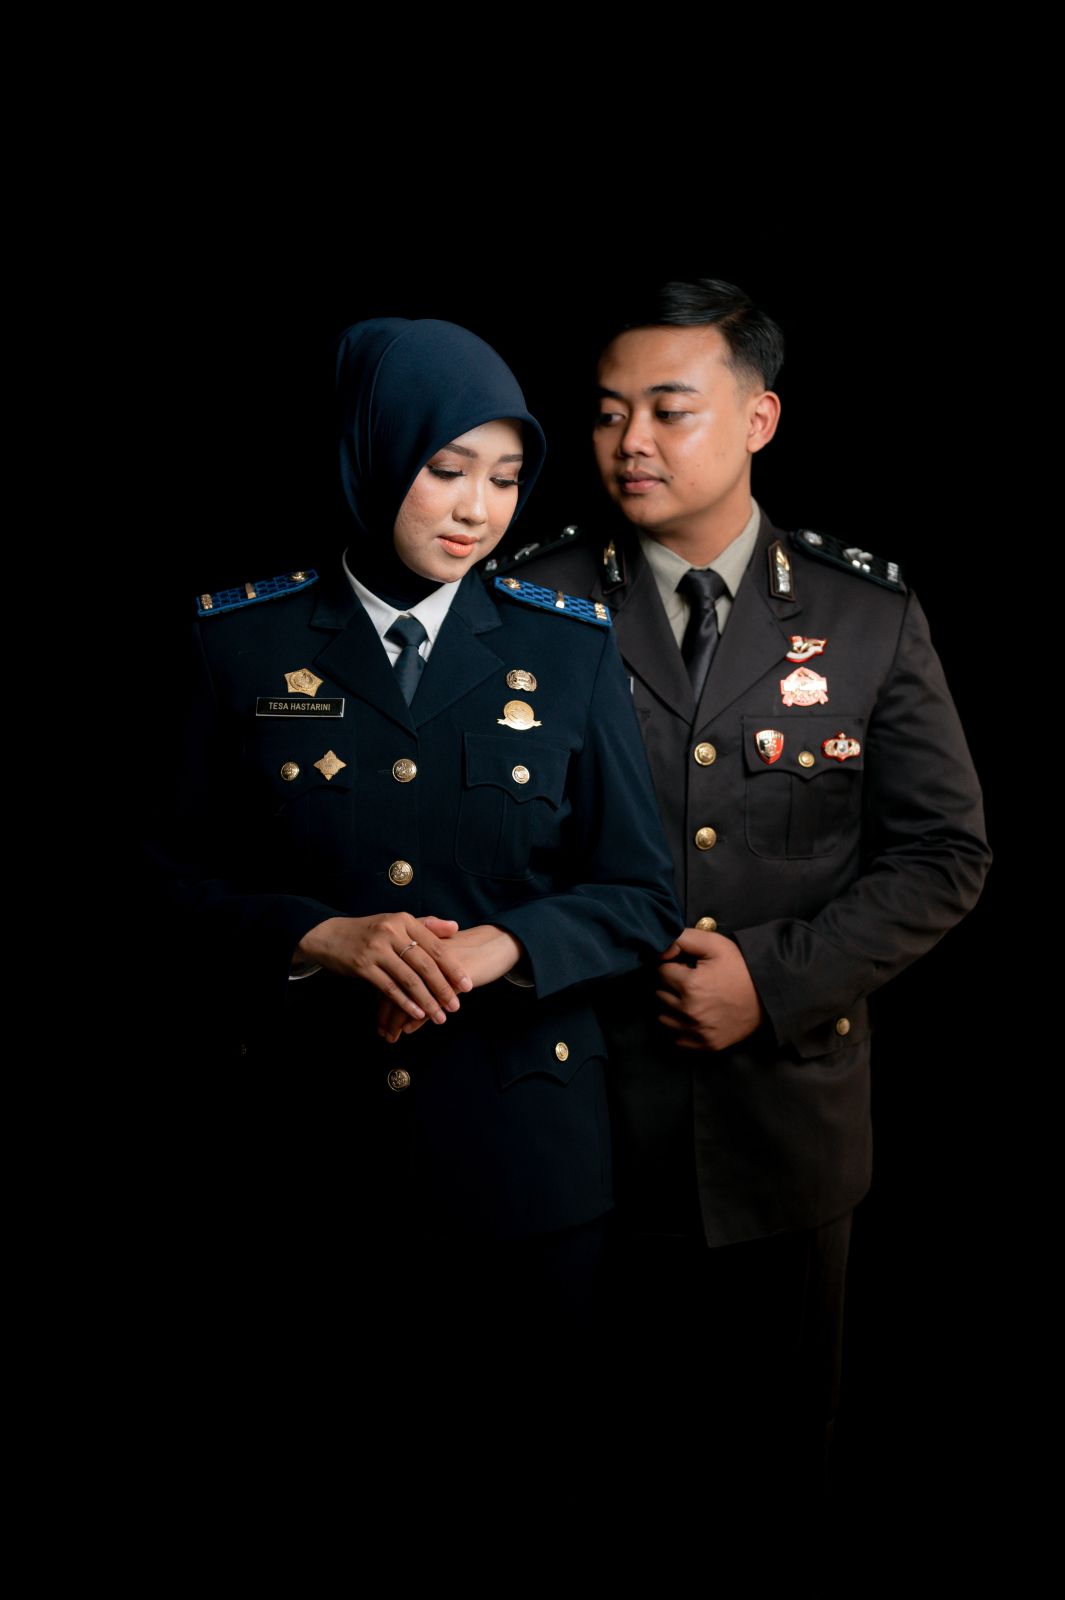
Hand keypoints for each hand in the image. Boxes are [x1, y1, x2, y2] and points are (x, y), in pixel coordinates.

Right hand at [295, 913, 471, 1027]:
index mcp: (404, 920)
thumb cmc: (369, 931)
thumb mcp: (396, 922)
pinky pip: (389, 988)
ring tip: (439, 1016)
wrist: (330, 936)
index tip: (467, 985)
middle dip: (443, 988)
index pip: (435, 946)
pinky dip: (405, 1002)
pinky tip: (416, 1015)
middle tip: (456, 1005)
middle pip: (424, 964)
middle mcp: (392, 932)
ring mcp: (377, 949)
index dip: (453, 967)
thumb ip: (426, 925)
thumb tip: (455, 927)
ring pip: (408, 979)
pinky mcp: (363, 966)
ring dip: (426, 1001)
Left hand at [376, 923, 523, 1042]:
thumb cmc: (467, 953)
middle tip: (381, 1032)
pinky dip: (417, 1017)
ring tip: (391, 1036)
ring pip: (409, 996)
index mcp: (417, 947)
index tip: (378, 1017)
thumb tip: (402, 994)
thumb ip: (420, 972)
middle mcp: (423, 955)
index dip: (382, 997)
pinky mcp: (452, 980)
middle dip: (386, 1013)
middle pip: (396, 986)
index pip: (392, 974)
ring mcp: (437, 968)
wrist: (496, 943)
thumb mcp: (440, 960)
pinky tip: (408, 1029)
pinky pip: (429, 1001)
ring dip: (397, 1019)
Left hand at [656, 928, 762, 1050]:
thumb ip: (682, 939)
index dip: (670, 966)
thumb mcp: (715, 944)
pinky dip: (679, 1027)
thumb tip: (659, 951)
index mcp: (690, 985)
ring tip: (688, 997)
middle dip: (668, 985)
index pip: (660, 972)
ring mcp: (697, 1031)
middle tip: (686, 980)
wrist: (769, 996)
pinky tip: (692, 1016)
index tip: (683, 966)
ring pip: (663, 1017)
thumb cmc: (741, 967)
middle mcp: (689, 1011)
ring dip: (670, 1007)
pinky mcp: (705, 1044)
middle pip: (659, 995)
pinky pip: (676, 1038)